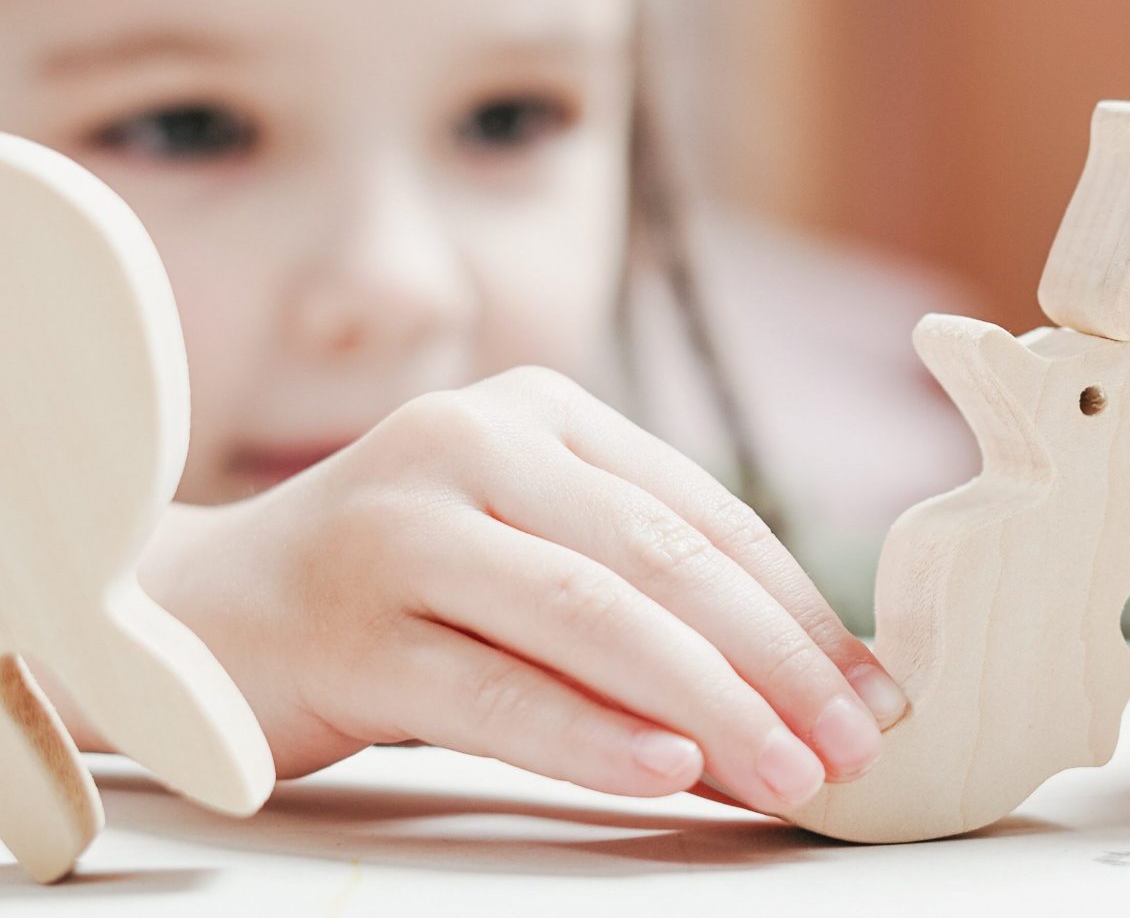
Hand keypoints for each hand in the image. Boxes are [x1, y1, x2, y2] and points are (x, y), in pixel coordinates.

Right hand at [133, 367, 906, 813]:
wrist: (193, 613)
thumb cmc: (393, 594)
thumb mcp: (522, 560)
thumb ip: (640, 601)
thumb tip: (799, 697)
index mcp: (537, 415)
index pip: (702, 513)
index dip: (800, 608)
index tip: (875, 690)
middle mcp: (471, 446)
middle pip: (661, 559)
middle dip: (776, 661)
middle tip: (853, 745)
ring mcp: (400, 530)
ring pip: (589, 617)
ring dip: (709, 705)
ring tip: (788, 773)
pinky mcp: (345, 629)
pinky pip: (492, 691)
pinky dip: (590, 733)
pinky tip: (668, 770)